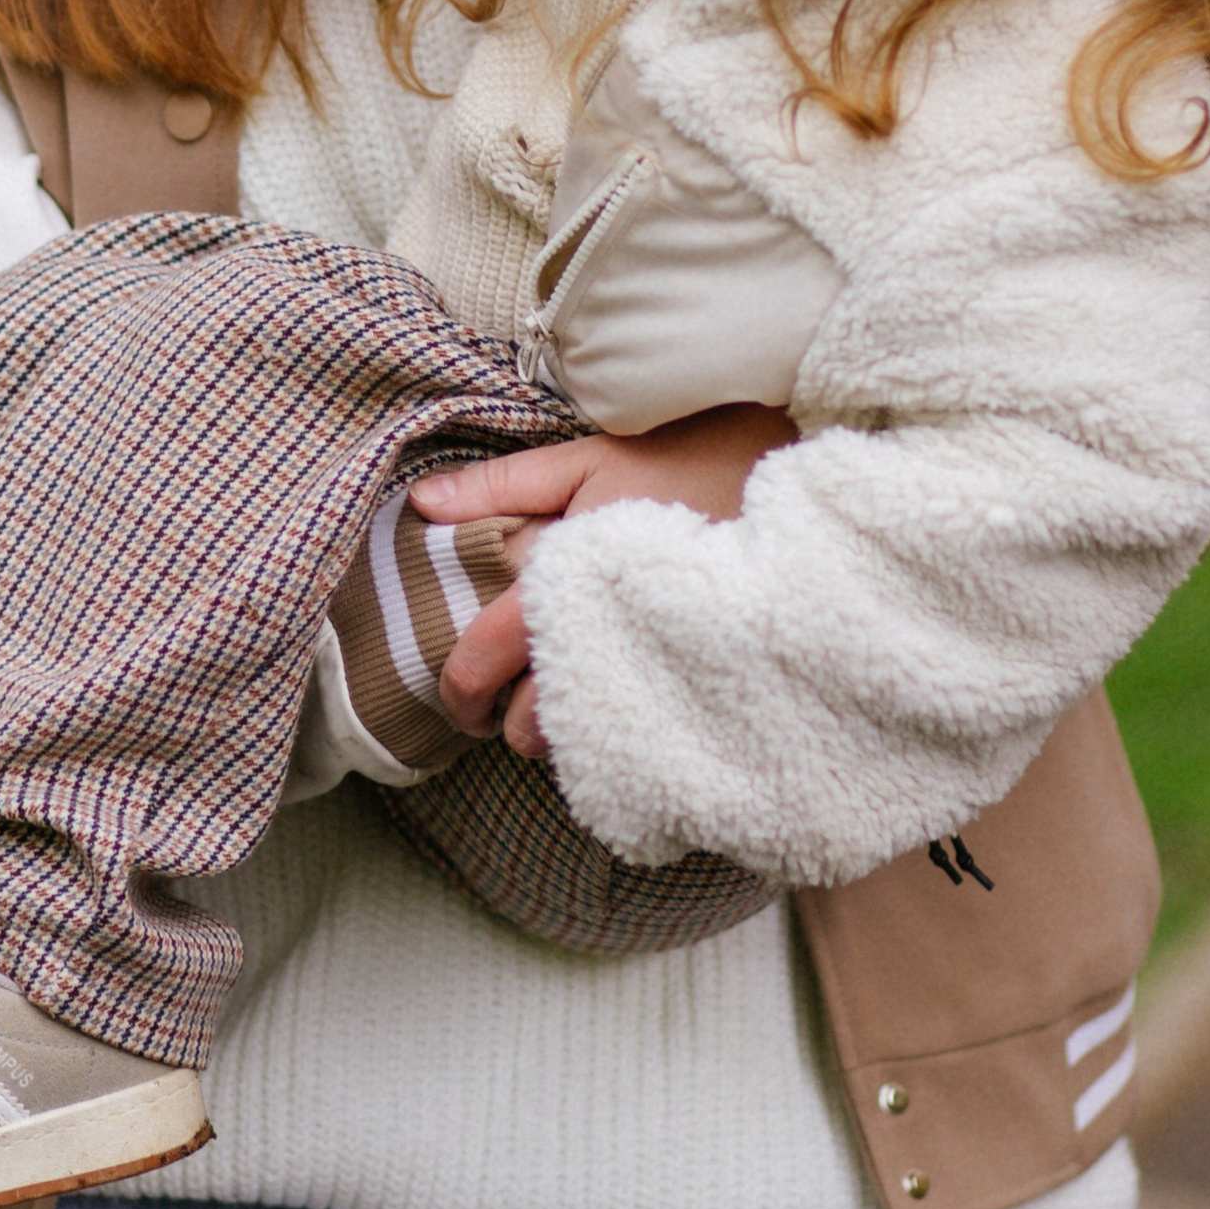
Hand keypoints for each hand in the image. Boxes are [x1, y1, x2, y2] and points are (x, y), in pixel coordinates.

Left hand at [411, 404, 795, 755]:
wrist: (785, 480)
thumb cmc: (680, 462)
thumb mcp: (586, 460)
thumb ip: (502, 486)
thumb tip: (424, 504)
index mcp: (558, 590)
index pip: (480, 663)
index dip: (458, 690)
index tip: (460, 694)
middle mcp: (598, 648)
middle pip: (525, 731)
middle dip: (510, 720)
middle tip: (517, 694)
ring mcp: (650, 679)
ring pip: (580, 749)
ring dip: (565, 729)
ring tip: (576, 686)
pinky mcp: (697, 692)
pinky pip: (635, 746)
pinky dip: (617, 730)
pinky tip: (626, 690)